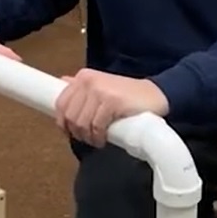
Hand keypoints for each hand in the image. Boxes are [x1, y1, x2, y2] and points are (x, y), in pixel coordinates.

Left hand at [53, 69, 168, 146]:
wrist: (155, 95)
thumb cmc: (127, 95)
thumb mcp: (102, 86)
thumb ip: (83, 87)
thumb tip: (62, 84)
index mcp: (83, 77)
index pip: (61, 103)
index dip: (62, 122)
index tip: (69, 132)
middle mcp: (88, 81)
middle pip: (70, 116)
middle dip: (76, 132)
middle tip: (87, 139)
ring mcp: (100, 91)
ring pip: (81, 123)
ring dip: (88, 137)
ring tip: (97, 140)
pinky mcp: (111, 102)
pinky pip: (96, 126)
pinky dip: (98, 137)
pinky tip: (104, 139)